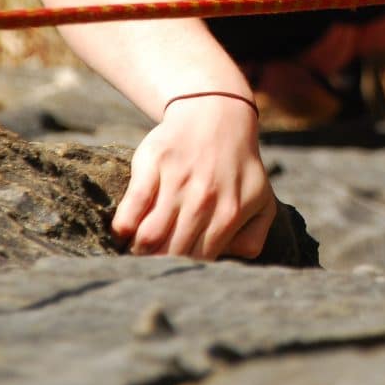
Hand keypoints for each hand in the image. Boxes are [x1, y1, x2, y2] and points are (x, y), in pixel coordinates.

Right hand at [112, 94, 275, 259]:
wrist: (216, 115)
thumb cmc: (238, 166)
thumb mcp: (261, 199)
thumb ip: (253, 236)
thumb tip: (228, 261)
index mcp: (231, 213)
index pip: (200, 259)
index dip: (184, 269)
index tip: (173, 270)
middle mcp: (205, 199)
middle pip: (172, 252)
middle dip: (158, 265)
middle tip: (149, 266)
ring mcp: (179, 180)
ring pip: (149, 236)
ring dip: (138, 250)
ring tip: (136, 250)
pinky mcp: (154, 163)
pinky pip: (131, 207)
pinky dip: (123, 227)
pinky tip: (124, 230)